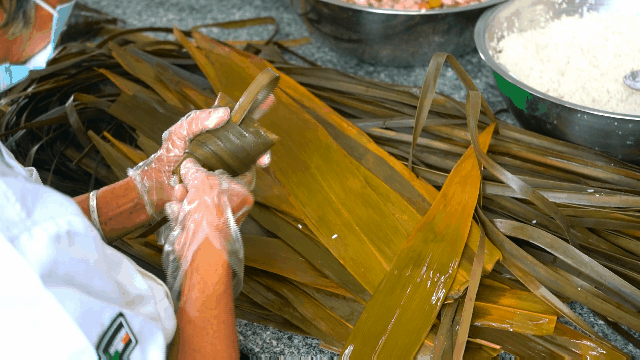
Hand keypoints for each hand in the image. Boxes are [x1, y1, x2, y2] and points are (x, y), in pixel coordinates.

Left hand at [127, 94, 272, 218]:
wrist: (160, 186)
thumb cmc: (169, 156)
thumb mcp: (179, 133)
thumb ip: (197, 121)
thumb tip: (225, 114)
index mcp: (217, 130)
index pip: (240, 116)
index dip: (256, 107)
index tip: (270, 99)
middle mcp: (226, 147)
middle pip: (252, 143)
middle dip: (262, 149)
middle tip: (263, 158)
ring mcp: (228, 166)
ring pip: (250, 164)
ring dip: (253, 167)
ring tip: (253, 167)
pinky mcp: (227, 184)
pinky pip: (241, 183)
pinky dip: (242, 182)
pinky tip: (235, 182)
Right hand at [162, 158, 254, 305]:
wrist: (200, 244)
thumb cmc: (210, 210)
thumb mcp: (202, 180)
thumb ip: (194, 169)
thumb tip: (188, 164)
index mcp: (241, 194)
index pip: (235, 174)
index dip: (223, 165)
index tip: (212, 157)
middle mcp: (230, 207)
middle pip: (210, 186)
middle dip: (194, 182)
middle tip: (185, 177)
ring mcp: (214, 219)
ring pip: (196, 200)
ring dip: (184, 195)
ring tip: (179, 193)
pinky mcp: (199, 229)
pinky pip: (187, 214)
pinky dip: (179, 210)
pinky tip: (175, 208)